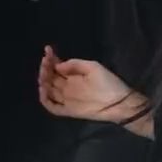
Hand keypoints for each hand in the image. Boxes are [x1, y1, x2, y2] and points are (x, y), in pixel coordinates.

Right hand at [38, 46, 152, 134]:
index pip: (56, 67)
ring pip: (48, 91)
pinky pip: (52, 107)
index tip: (47, 50)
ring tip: (44, 74)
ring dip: (42, 82)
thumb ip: (75, 65)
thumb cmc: (109, 83)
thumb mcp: (93, 67)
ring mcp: (67, 99)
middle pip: (50, 78)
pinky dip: (45, 100)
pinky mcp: (68, 111)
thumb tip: (57, 66)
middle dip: (45, 68)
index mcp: (73, 76)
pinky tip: (43, 90)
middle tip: (45, 61)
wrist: (119, 102)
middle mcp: (68, 87)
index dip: (50, 59)